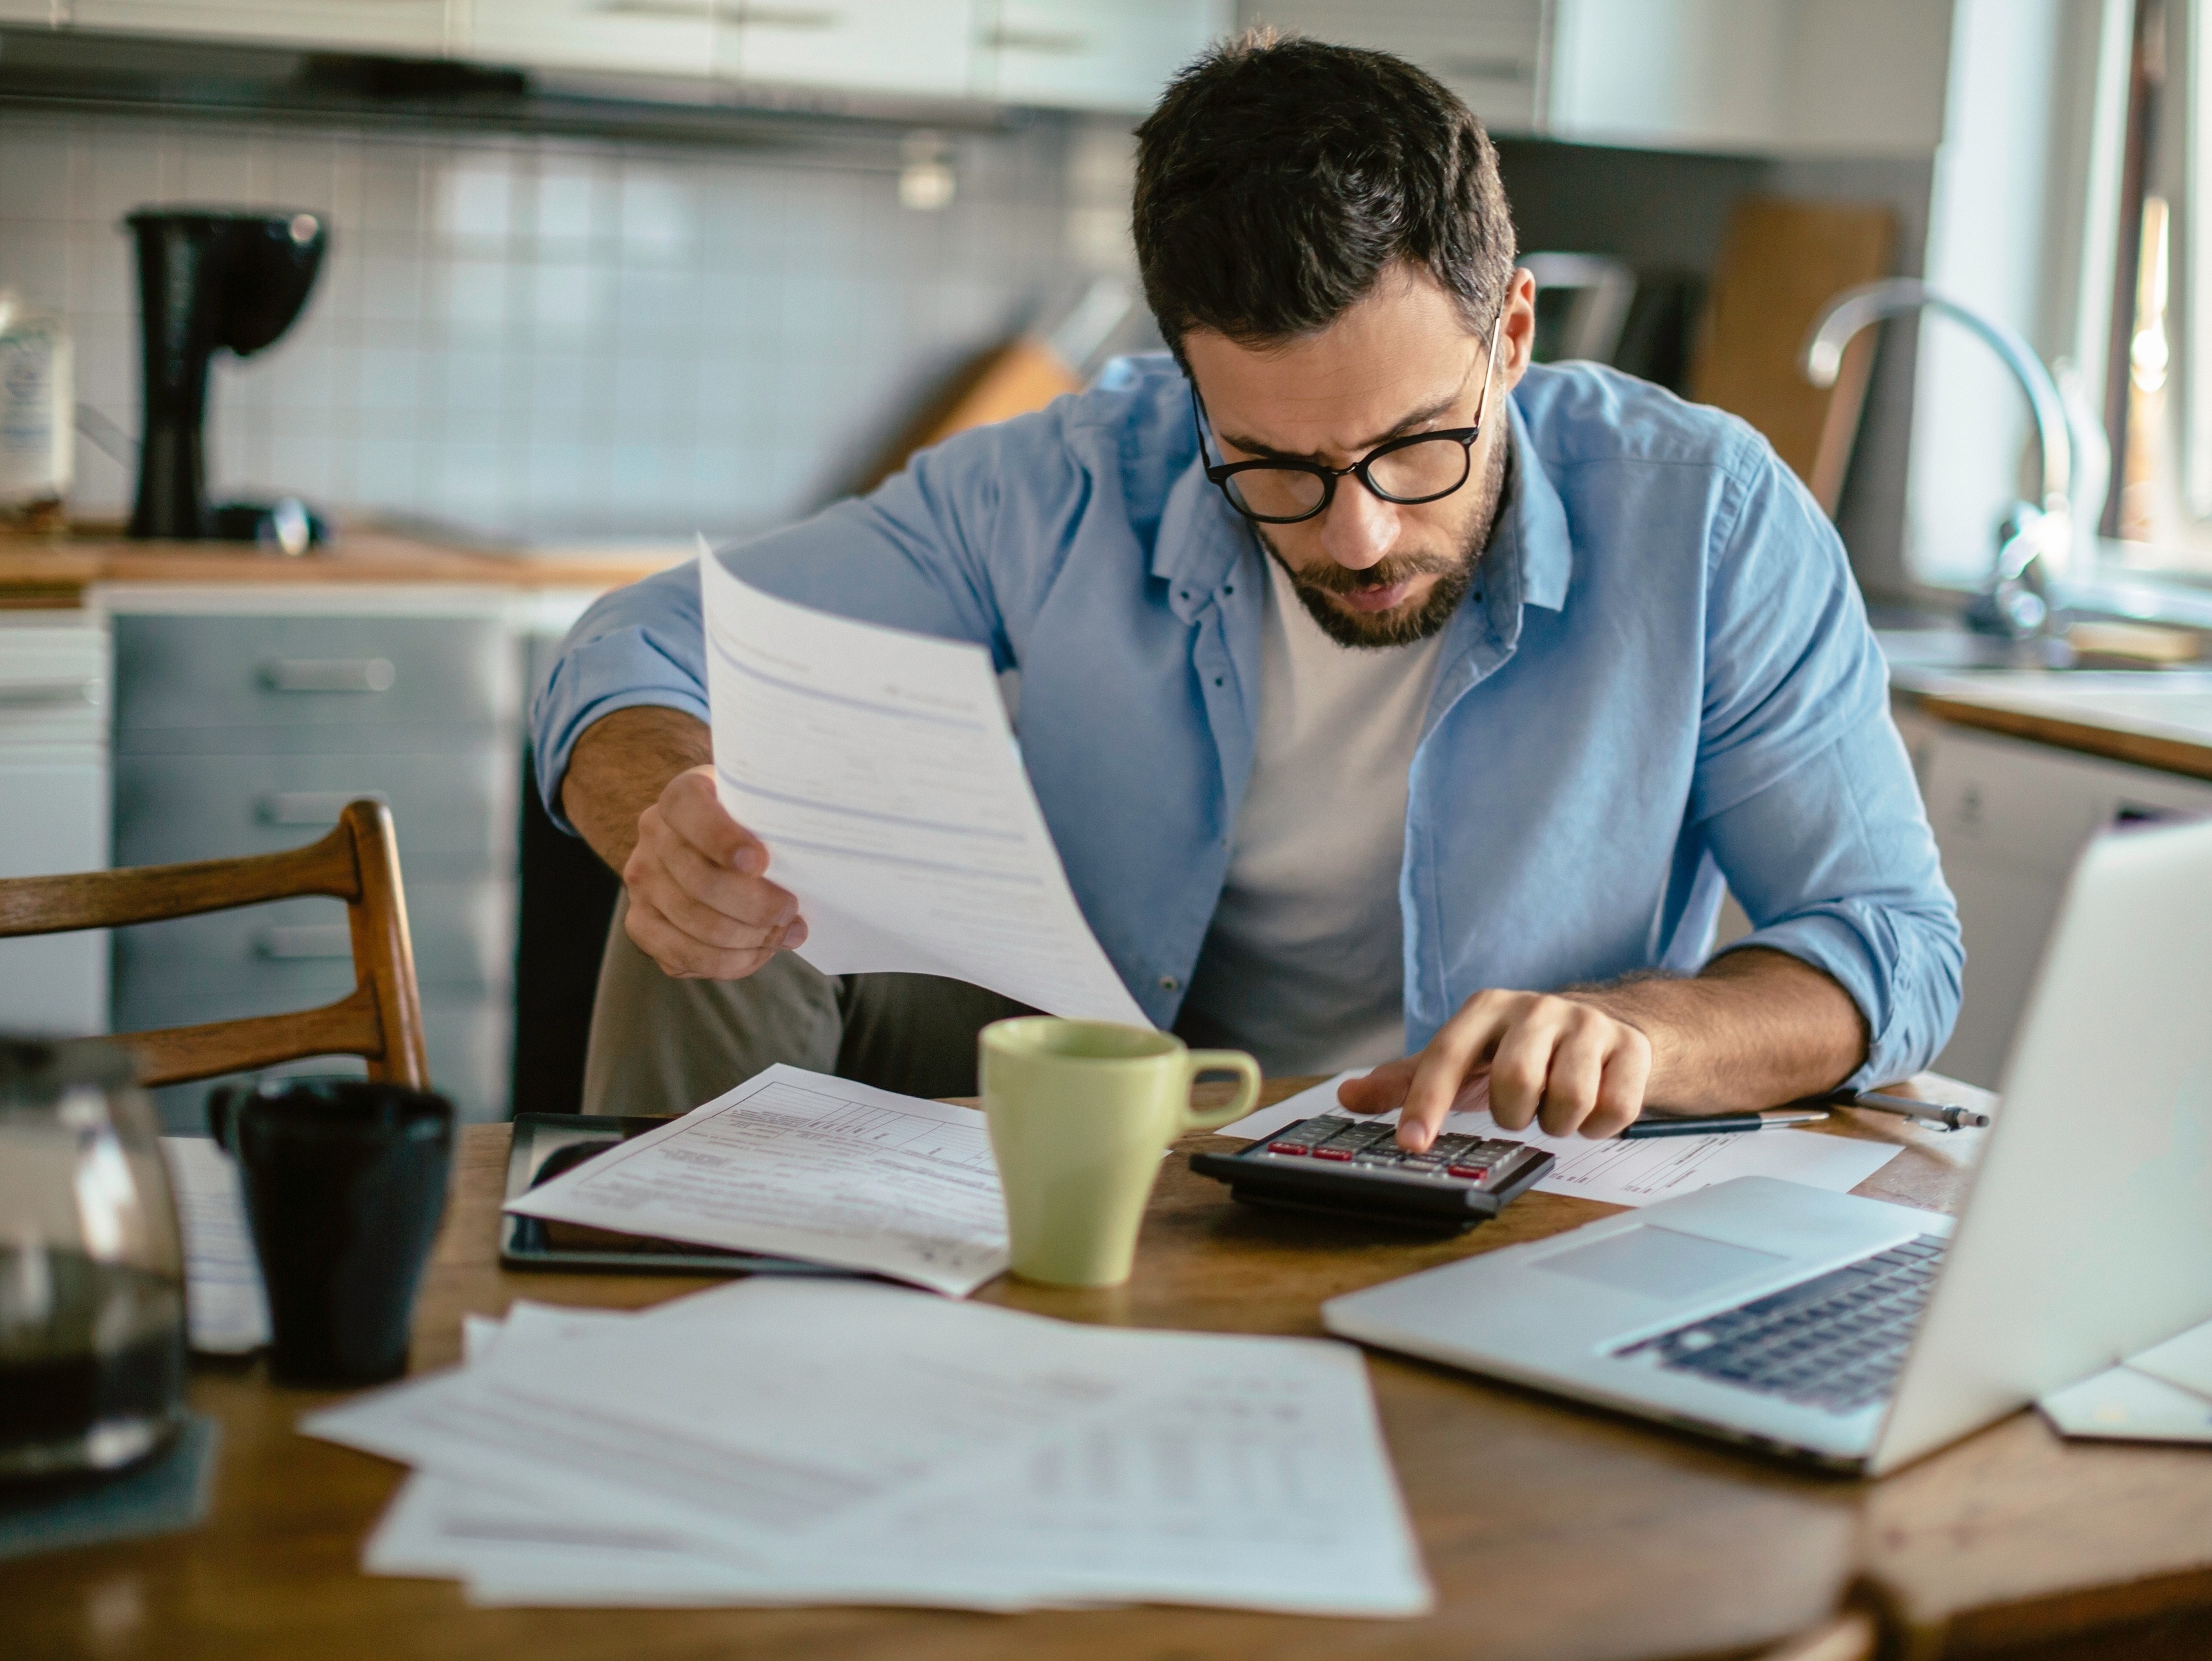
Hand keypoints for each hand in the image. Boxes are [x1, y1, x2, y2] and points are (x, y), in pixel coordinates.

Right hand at [620, 765, 807, 978]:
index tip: (760, 863)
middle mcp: (653, 835)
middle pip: (702, 882)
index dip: (722, 840)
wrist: (712, 844)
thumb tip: (816, 867)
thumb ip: (777, 824)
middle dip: (756, 906)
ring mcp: (642, 882)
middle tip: (791, 911)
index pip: (690, 811)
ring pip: (696, 924)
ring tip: (784, 935)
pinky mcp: (641, 924)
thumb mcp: (763, 809)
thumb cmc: (753, 826)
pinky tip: (758, 952)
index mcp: (683, 796)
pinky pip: (682, 956)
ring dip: (749, 938)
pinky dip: (728, 962)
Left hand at [1338, 989, 1654, 1150]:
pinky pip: (1613, 1109)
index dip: (1426, 1102)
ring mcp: (1589, 1024)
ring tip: (1554, 1110)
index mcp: (1486, 1009)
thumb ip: (1407, 1080)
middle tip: (1519, 1112)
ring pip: (1569, 1100)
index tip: (1410, 1144)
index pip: (1447, 1055)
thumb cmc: (1522, 1050)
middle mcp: (1537, 1008)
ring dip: (1557, 1123)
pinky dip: (1599, 1127)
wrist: (1611, 1028)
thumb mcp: (1464, 1059)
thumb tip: (1348, 1095)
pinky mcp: (1632, 1047)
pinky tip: (1592, 1111)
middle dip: (1514, 1115)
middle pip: (1516, 1082)